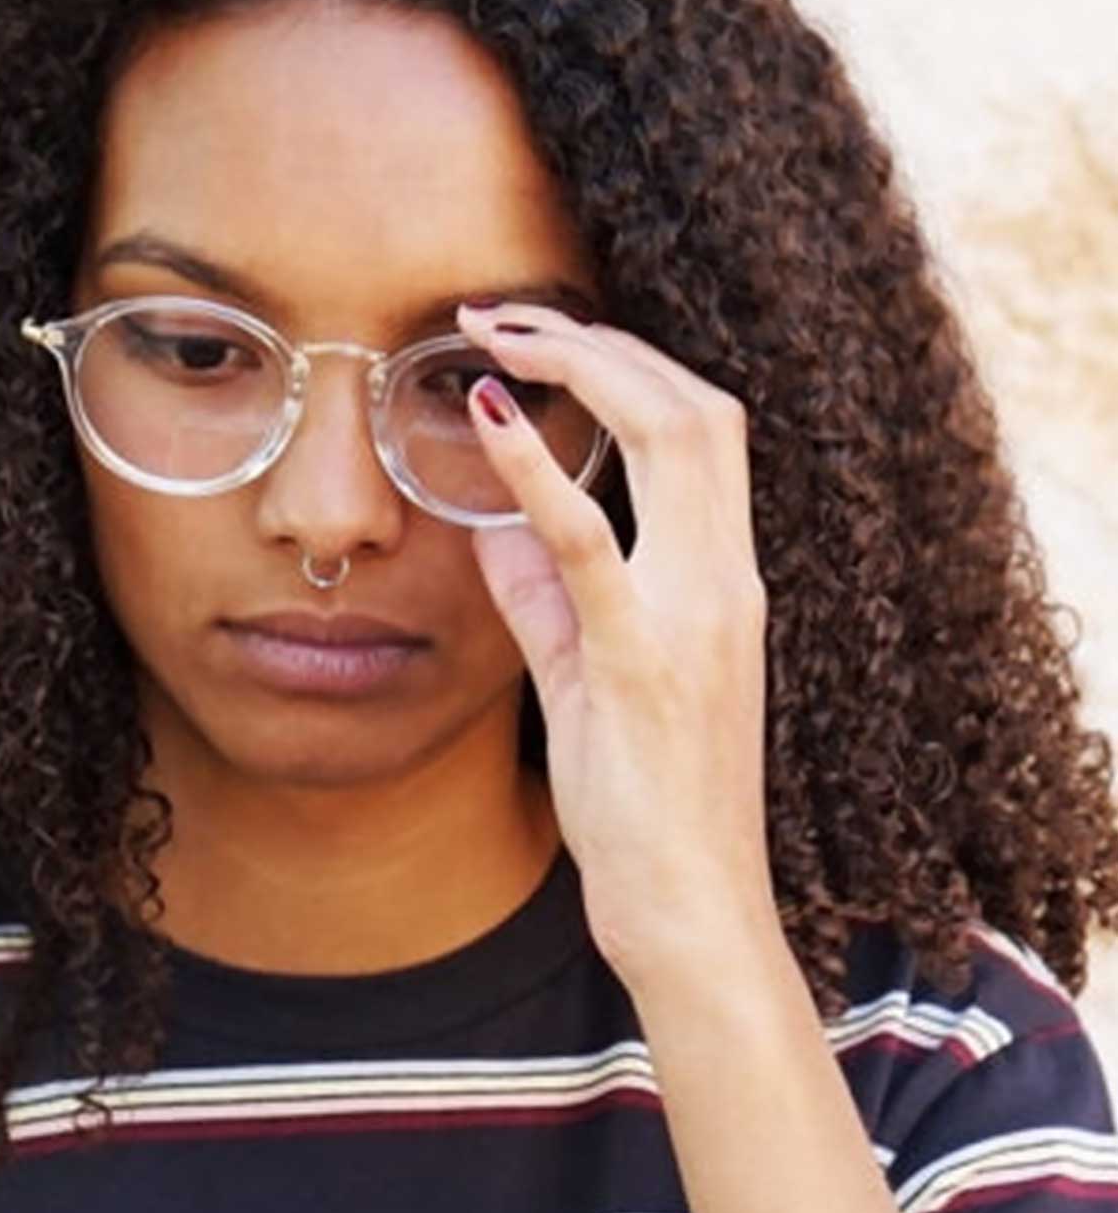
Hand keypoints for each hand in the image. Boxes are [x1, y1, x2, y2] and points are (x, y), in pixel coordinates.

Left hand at [457, 298, 780, 1002]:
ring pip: (671, 438)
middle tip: (505, 308)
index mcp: (725, 581)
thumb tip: (494, 531)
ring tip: (496, 333)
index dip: (628, 363)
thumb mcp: (589, 683)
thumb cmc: (647, 807)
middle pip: (695, 406)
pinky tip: (488, 415)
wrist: (690, 904)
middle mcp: (725, 582)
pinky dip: (540, 467)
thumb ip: (546, 603)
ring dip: (582, 368)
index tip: (544, 336)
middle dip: (602, 338)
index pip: (702, 430)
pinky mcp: (642, 662)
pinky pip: (591, 543)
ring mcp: (693, 617)